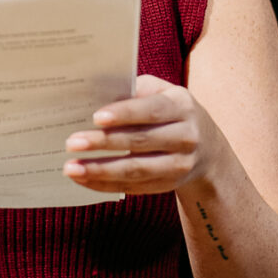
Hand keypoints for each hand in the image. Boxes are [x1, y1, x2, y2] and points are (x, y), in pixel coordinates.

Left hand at [65, 73, 216, 197]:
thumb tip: (93, 94)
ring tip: (71, 168)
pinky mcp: (168, 185)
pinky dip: (105, 184)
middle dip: (104, 143)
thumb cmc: (170, 111)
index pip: (152, 110)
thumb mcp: (161, 92)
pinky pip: (134, 187)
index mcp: (182, 106)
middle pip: (141, 141)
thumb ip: (135, 90)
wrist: (207, 148)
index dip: (125, 113)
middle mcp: (186, 137)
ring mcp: (179, 165)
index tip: (96, 117)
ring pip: (136, 169)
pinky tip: (83, 179)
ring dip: (100, 170)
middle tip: (72, 143)